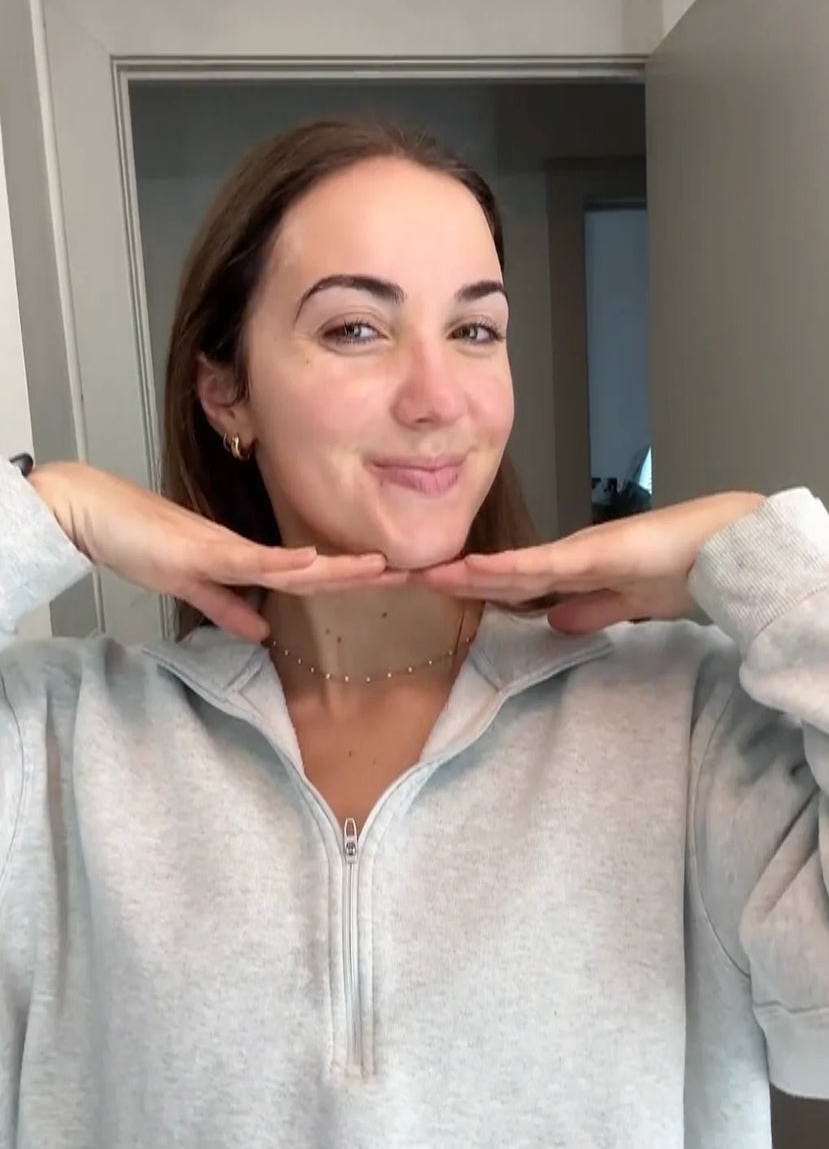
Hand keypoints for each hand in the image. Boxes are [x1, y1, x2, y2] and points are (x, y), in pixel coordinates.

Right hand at [28, 462, 396, 640]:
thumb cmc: (139, 543)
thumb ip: (228, 608)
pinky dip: (283, 563)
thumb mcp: (192, 586)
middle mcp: (247, 551)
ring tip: (382, 569)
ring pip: (294, 564)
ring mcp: (228, 548)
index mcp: (247, 562)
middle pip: (316, 568)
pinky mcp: (202, 550)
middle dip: (363, 574)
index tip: (391, 581)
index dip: (349, 579)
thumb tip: (263, 633)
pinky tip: (313, 563)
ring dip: (338, 568)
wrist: (95, 515)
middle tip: (414, 573)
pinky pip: (249, 560)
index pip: (310, 575)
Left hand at [418, 492, 765, 633]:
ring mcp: (577, 551)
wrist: (727, 550)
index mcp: (573, 571)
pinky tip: (471, 570)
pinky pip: (541, 563)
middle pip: (494, 572)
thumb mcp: (628, 605)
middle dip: (447, 578)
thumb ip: (591, 611)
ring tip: (415, 576)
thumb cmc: (685, 571)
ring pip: (507, 566)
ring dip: (461, 573)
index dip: (467, 587)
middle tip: (396, 579)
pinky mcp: (594, 551)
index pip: (508, 583)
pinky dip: (504, 568)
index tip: (427, 591)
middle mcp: (566, 557)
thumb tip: (553, 623)